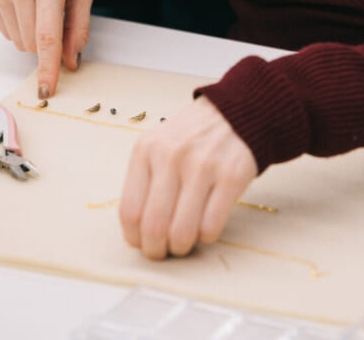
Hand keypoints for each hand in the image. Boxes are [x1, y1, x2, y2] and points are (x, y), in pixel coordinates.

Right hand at [0, 0, 91, 97]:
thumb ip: (78, 28)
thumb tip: (70, 63)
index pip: (47, 36)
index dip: (47, 67)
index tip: (45, 90)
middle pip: (30, 42)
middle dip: (45, 42)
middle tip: (54, 16)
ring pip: (15, 38)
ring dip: (30, 32)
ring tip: (38, 4)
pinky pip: (2, 28)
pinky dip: (15, 23)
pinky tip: (22, 1)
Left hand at [119, 95, 256, 259]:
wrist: (234, 112)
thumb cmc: (191, 138)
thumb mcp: (158, 146)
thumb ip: (145, 182)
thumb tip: (138, 234)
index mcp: (146, 149)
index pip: (129, 211)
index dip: (135, 238)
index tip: (142, 243)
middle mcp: (171, 156)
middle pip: (153, 227)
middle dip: (157, 250)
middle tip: (164, 251)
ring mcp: (202, 165)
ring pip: (182, 233)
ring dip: (182, 247)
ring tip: (184, 241)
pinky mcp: (231, 176)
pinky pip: (210, 227)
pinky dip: (206, 236)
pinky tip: (206, 223)